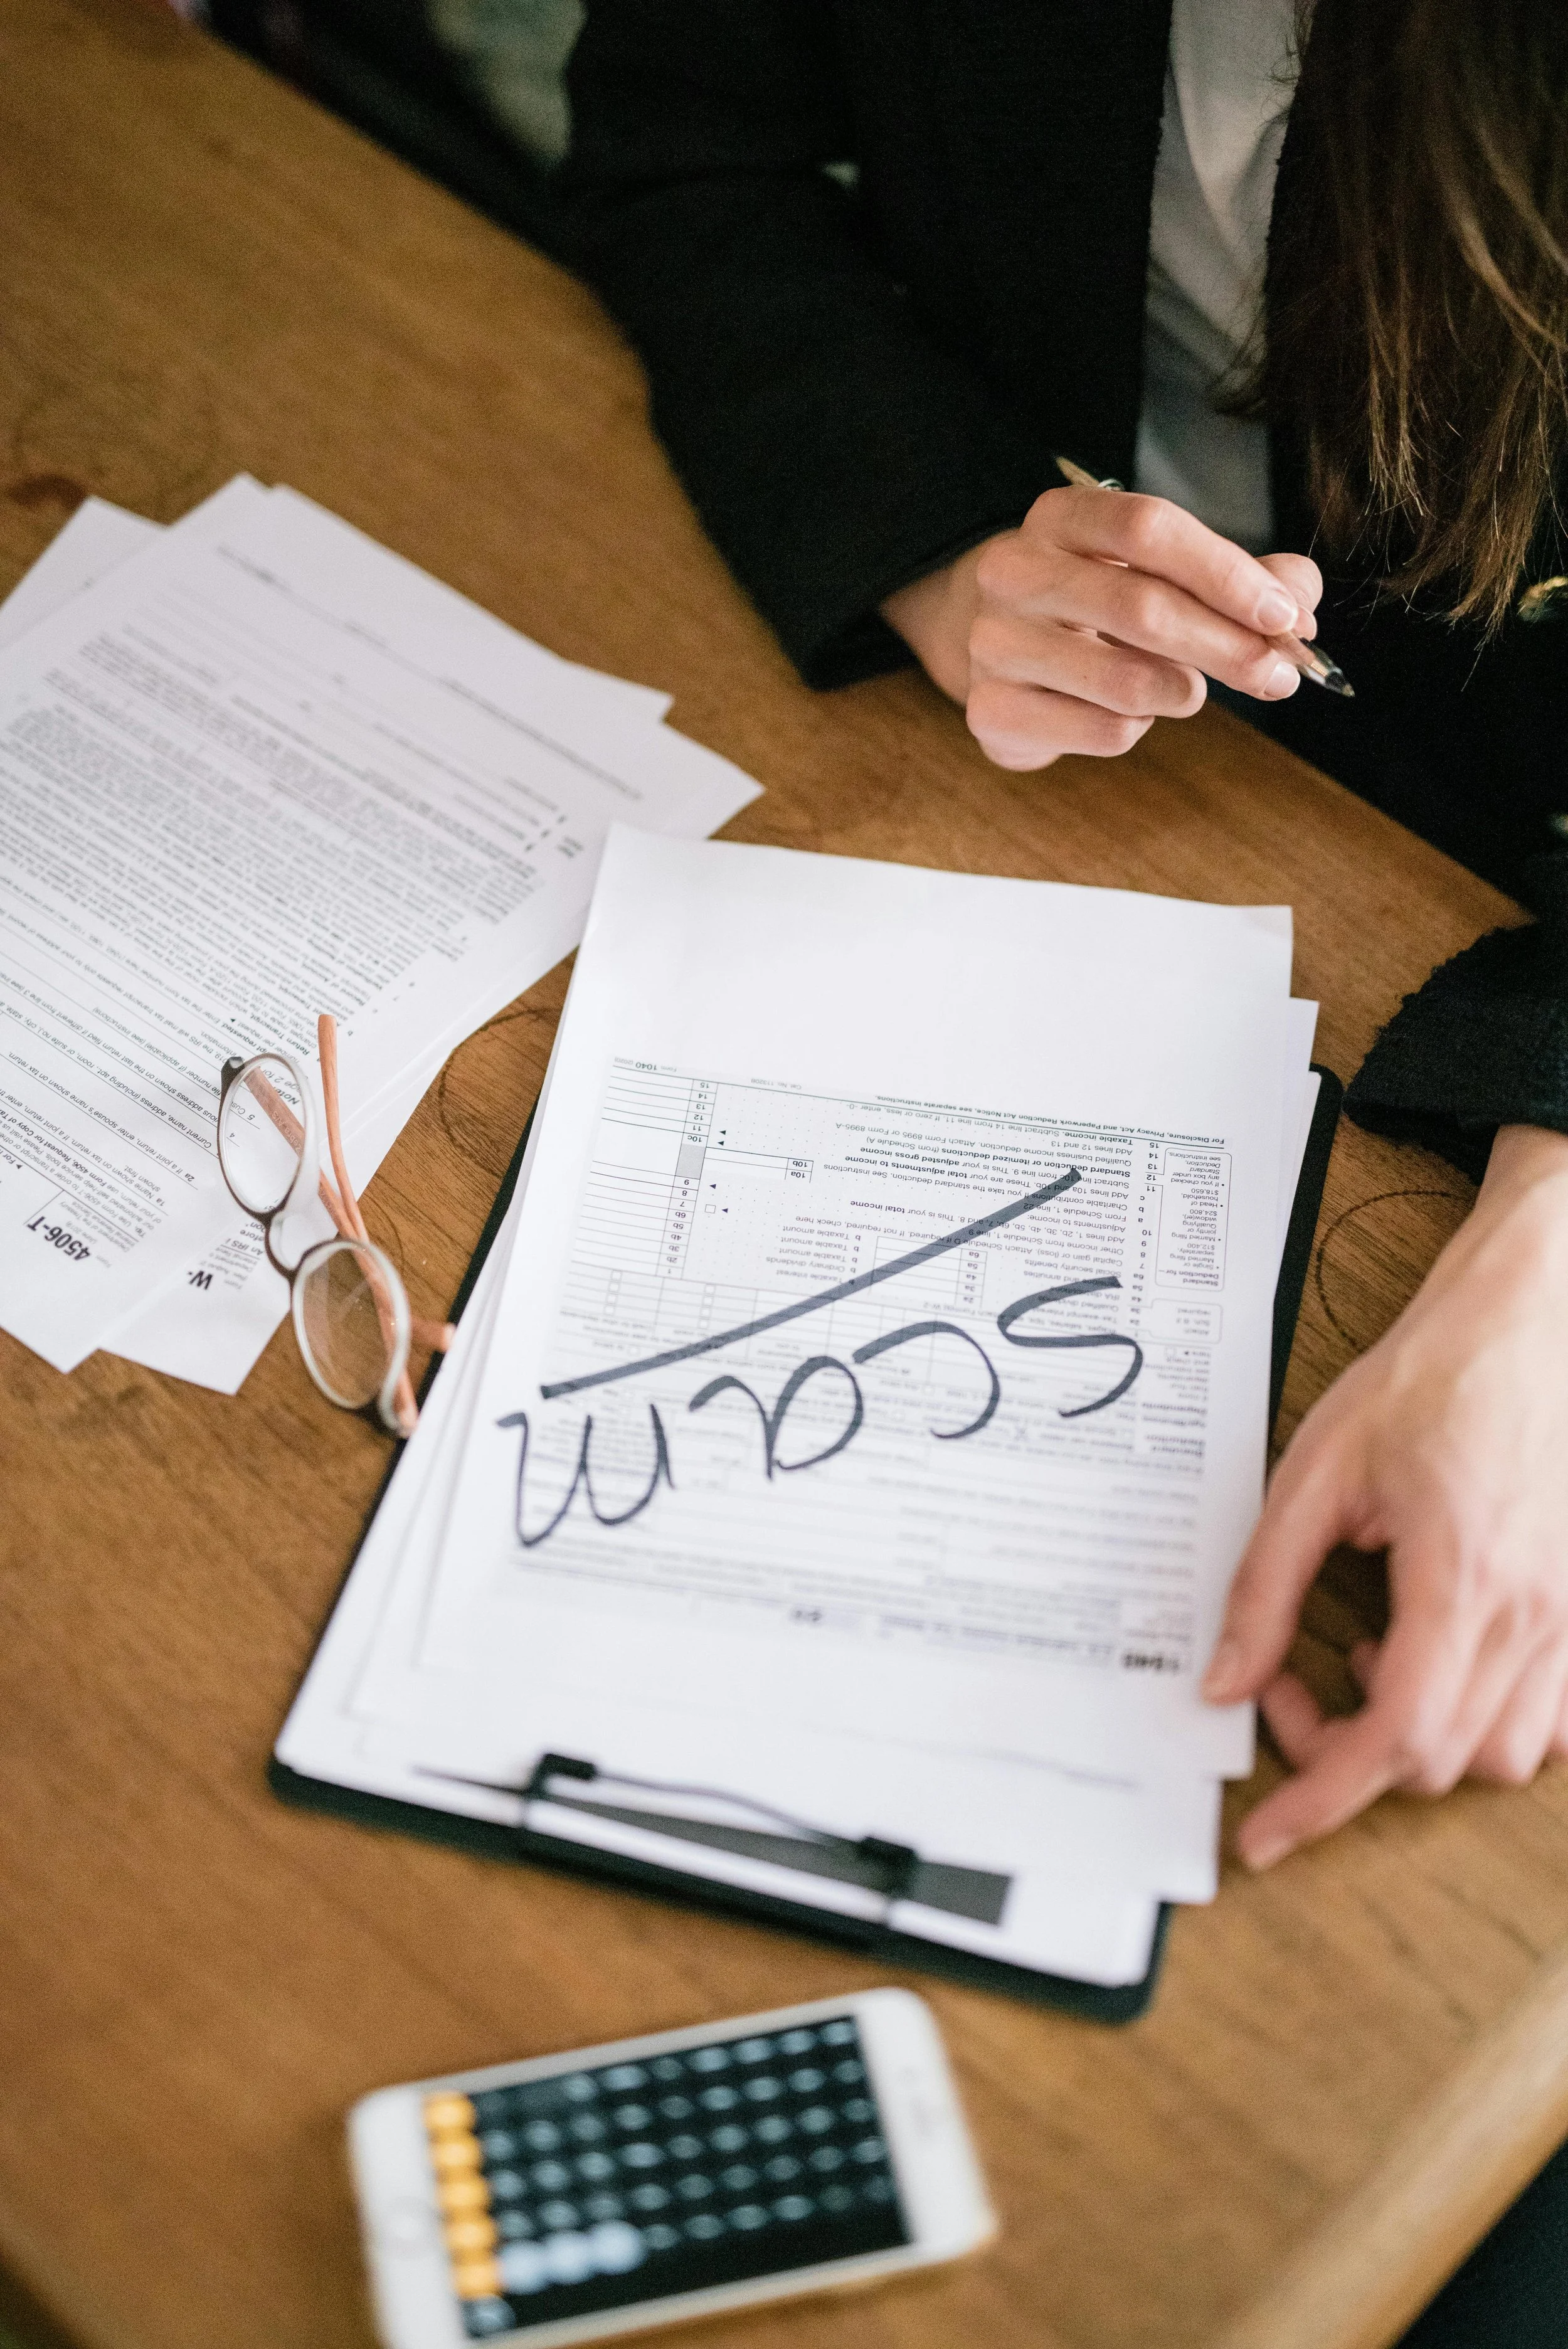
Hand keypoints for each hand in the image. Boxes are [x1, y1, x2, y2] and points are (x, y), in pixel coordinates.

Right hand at [880, 484, 1322, 769]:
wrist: (1000, 646)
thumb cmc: (1099, 602)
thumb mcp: (1164, 569)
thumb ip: (1243, 577)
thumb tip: (1299, 610)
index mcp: (1061, 517)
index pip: (1150, 530)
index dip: (1227, 575)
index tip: (1285, 619)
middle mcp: (1014, 570)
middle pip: (1142, 609)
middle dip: (1228, 649)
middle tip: (1279, 676)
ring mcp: (993, 642)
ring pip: (1124, 683)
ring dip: (1183, 694)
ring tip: (1187, 691)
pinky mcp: (989, 709)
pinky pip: (1098, 732)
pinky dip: (1135, 731)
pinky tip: (1126, 714)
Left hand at [1203, 1124, 1567, 1868]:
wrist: (1534, 1317)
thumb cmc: (1432, 1378)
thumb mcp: (1317, 1471)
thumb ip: (1265, 1587)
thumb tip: (1222, 1681)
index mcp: (1464, 1579)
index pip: (1397, 1742)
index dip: (1323, 1800)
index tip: (1268, 1835)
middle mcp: (1536, 1615)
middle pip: (1442, 1761)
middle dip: (1350, 1749)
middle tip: (1295, 1680)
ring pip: (1502, 1753)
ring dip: (1421, 1734)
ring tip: (1372, 1649)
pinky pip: (1551, 1720)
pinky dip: (1484, 1716)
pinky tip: (1435, 1650)